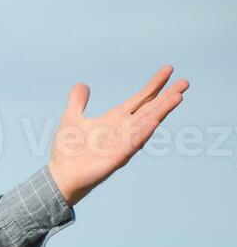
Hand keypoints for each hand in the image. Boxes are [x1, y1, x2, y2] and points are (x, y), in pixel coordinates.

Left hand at [48, 66, 188, 206]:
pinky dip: (143, 132)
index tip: (169, 69)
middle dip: (167, 96)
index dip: (154, 85)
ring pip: (146, 124)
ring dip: (161, 111)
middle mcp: (124, 130)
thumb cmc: (68, 152)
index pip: (140, 99)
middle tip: (185, 82)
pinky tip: (154, 121)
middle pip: (150, 109)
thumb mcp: (71, 119)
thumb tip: (81, 85)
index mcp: (115, 119)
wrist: (60, 176)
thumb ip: (77, 102)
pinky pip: (133, 143)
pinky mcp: (116, 158)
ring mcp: (122, 144)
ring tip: (177, 97)